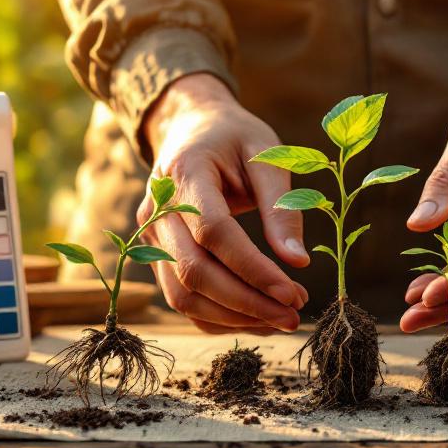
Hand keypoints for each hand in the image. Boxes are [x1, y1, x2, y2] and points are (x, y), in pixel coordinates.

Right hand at [136, 73, 308, 334]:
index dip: (253, 269)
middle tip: (294, 315)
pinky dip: (218, 318)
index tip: (293, 292)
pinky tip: (256, 319)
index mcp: (185, 174)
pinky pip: (181, 299)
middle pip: (194, 272)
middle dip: (247, 302)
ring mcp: (150, 237)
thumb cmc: (234, 138)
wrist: (189, 128)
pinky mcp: (155, 256)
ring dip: (233, 318)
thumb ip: (281, 207)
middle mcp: (157, 210)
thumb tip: (298, 261)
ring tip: (280, 320)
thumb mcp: (267, 155)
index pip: (213, 233)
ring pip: (183, 295)